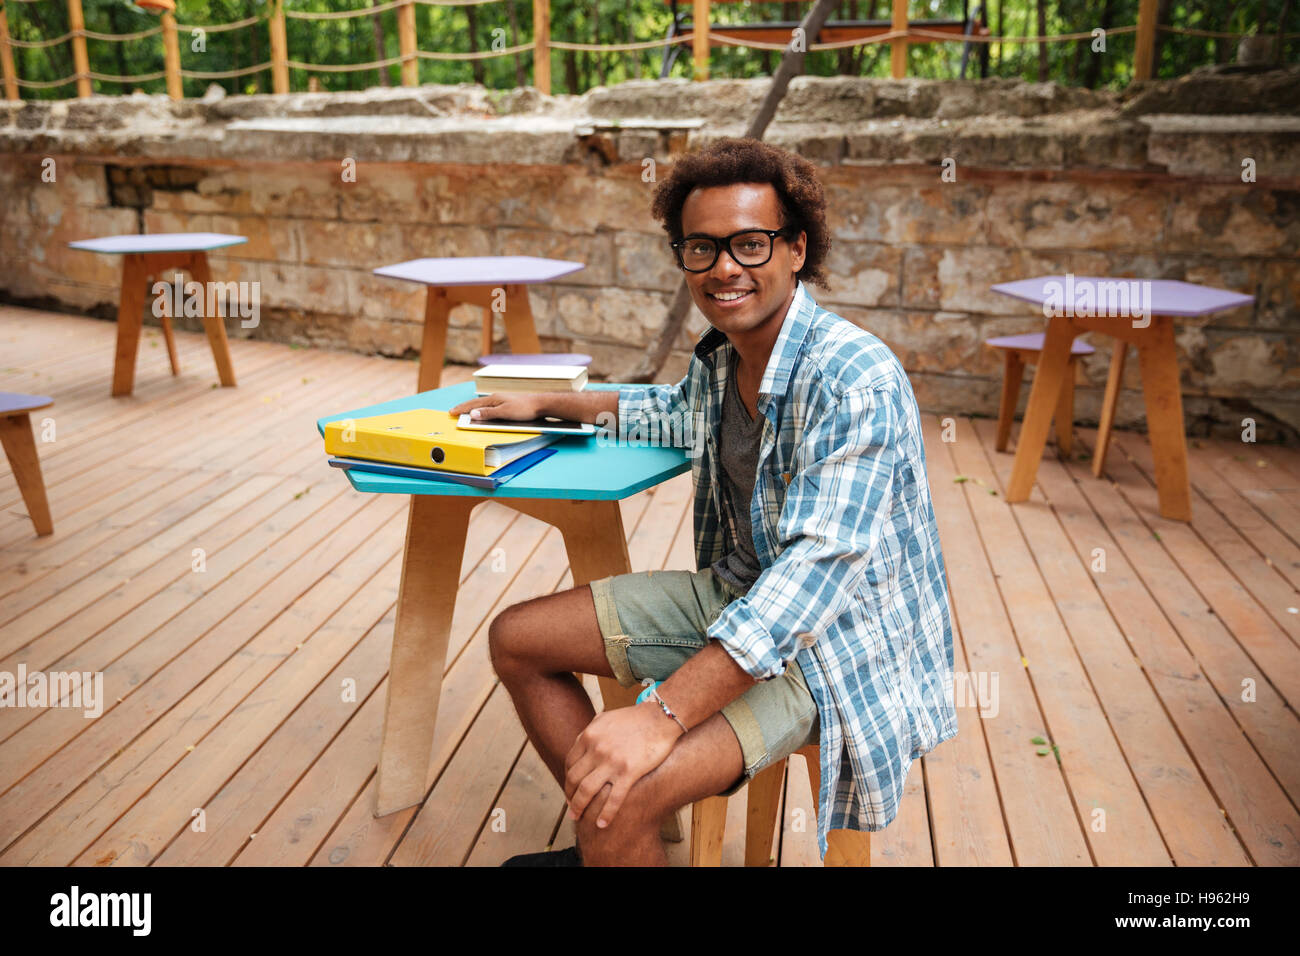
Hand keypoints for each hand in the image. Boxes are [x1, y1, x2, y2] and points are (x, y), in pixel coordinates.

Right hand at [448, 392, 542, 422]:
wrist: (541, 405)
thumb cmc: (525, 408)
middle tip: (454, 411)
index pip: (473, 404)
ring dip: (472, 408)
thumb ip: (488, 413)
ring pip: (483, 404)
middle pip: (476, 403)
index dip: (462, 409)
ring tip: (465, 411)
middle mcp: (496, 398)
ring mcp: (502, 400)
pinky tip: (483, 411)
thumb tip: (473, 413)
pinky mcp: (508, 404)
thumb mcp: (505, 412)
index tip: (452, 412)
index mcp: (494, 399)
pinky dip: (482, 409)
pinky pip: (490, 406)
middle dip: (464, 407)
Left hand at [564, 702, 681, 827]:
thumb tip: (582, 740)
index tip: (570, 789)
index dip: (567, 779)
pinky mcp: (629, 772)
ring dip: (579, 807)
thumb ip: (592, 730)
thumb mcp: (606, 718)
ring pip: (587, 791)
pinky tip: (602, 824)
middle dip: (569, 796)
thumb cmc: (636, 718)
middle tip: (571, 807)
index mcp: (589, 736)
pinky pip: (613, 799)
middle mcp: (597, 749)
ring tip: (578, 817)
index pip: (570, 763)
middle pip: (574, 779)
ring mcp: (612, 762)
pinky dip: (606, 814)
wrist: (661, 717)